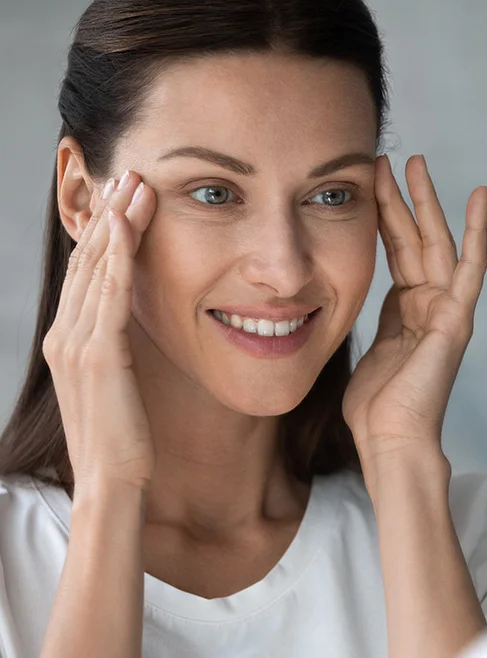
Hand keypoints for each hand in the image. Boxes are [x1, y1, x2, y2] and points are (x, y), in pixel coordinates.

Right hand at [43, 172, 157, 494]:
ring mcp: (76, 343)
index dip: (105, 232)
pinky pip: (109, 295)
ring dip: (116, 223)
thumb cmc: (122, 436)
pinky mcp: (98, 355)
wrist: (113, 481)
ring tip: (134, 183)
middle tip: (130, 173)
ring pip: (97, 268)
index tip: (123, 197)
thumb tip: (130, 321)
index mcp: (68, 339)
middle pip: (88, 261)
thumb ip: (115, 346)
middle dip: (109, 214)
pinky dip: (118, 257)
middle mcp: (64, 335)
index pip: (87, 273)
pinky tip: (128, 227)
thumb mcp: (116, 382)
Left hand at [343, 155, 486, 478]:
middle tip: (392, 158)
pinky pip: (470, 267)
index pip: (397, 251)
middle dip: (404, 198)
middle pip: (417, 239)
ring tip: (415, 162)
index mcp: (407, 311)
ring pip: (438, 243)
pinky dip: (477, 231)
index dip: (385, 216)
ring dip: (427, 202)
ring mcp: (447, 310)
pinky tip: (479, 197)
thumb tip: (354, 299)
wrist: (391, 440)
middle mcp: (431, 304)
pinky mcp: (458, 318)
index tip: (370, 182)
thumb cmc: (375, 408)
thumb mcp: (367, 350)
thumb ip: (371, 319)